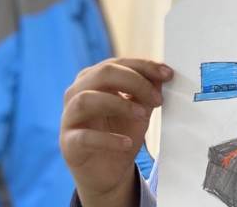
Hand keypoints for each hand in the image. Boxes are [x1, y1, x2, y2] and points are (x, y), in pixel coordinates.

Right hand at [60, 58, 173, 206]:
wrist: (107, 172)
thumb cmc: (121, 133)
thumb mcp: (140, 109)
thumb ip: (148, 91)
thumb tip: (162, 74)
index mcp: (94, 79)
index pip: (118, 63)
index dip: (144, 66)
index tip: (168, 74)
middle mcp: (77, 93)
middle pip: (102, 74)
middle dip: (135, 82)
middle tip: (157, 99)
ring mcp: (69, 118)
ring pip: (86, 99)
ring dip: (119, 104)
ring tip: (143, 115)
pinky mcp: (68, 143)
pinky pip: (84, 137)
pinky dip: (107, 138)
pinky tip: (126, 143)